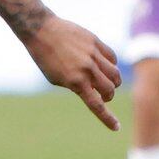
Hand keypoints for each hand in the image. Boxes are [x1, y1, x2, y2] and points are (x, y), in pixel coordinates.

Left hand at [24, 16, 122, 130]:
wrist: (42, 30)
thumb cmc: (46, 58)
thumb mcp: (57, 79)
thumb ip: (76, 86)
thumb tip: (93, 90)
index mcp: (76, 82)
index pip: (97, 105)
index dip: (107, 119)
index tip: (116, 127)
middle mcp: (87, 69)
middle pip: (110, 90)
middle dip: (108, 96)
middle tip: (103, 96)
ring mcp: (93, 55)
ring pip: (115, 74)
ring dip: (113, 82)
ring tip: (105, 81)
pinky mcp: (96, 42)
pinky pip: (112, 58)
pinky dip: (111, 65)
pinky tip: (104, 65)